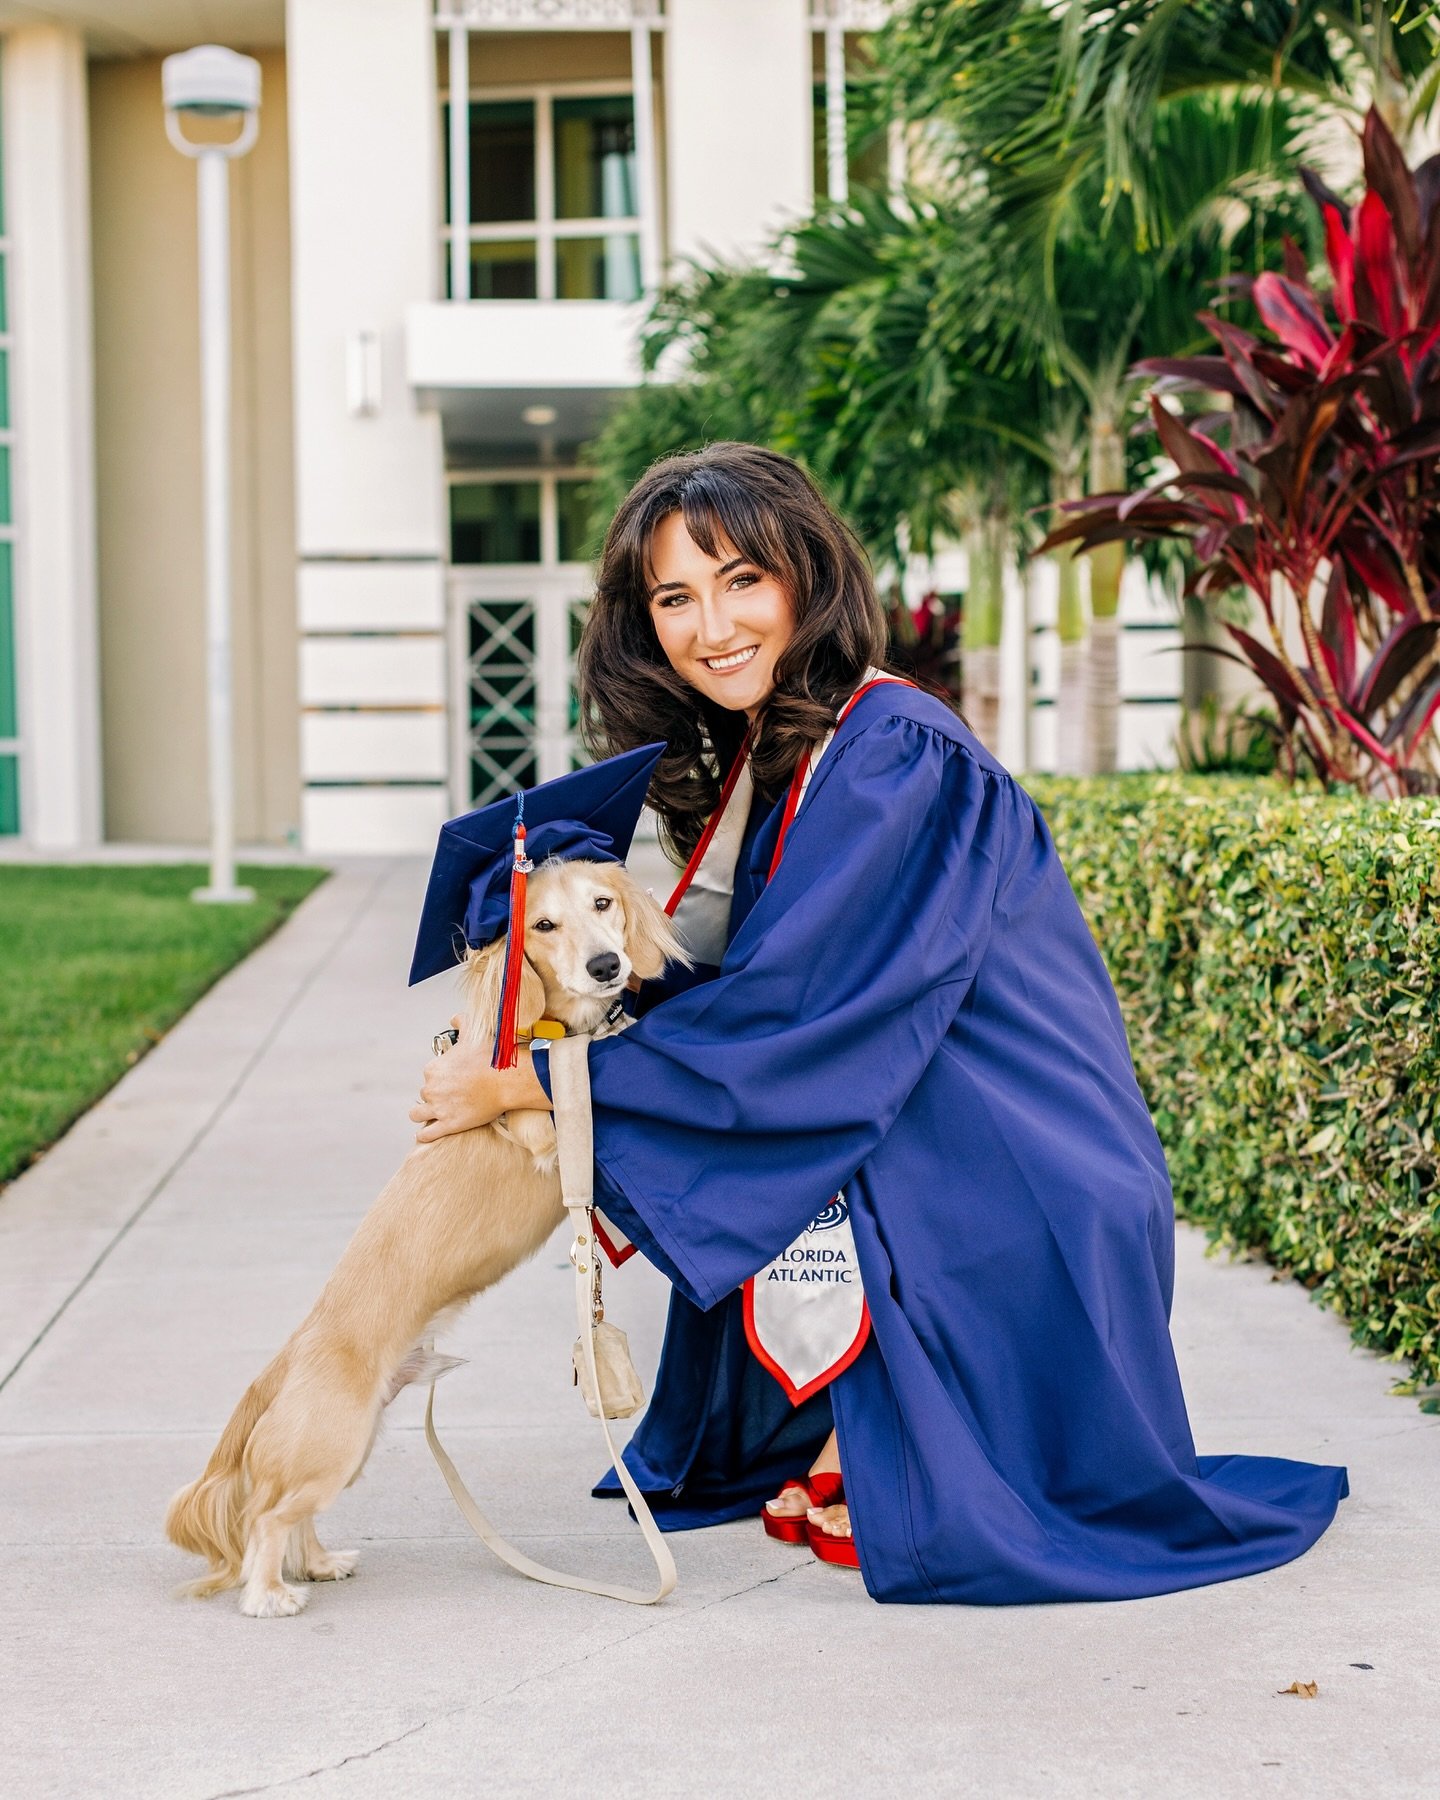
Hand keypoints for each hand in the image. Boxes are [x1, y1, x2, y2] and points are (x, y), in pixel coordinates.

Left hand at [408, 1017, 549, 1141]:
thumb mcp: (474, 1033)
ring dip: (423, 1114)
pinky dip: (425, 1134)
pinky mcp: (449, 1125)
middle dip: (435, 1095)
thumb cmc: (492, 1057)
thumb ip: (461, 1022)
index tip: (451, 1080)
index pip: (429, 1075)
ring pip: (417, 1114)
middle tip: (451, 1096)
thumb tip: (453, 1019)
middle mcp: (431, 1089)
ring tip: (432, 1114)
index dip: (440, 1078)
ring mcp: (439, 1108)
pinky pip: (426, 1134)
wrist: (508, 1081)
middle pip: (425, 1093)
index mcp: (433, 1069)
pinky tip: (426, 1133)